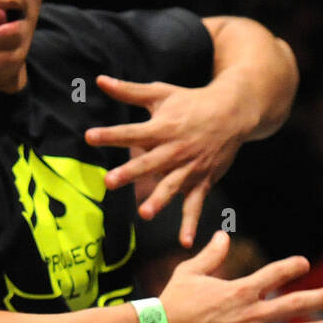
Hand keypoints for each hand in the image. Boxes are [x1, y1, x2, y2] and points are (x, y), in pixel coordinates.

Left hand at [85, 75, 252, 246]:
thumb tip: (99, 80)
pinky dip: (191, 224)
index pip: (132, 132)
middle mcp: (175, 150)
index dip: (111, 135)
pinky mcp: (202, 181)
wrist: (233, 112)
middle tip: (110, 181)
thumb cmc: (191, 102)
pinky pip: (195, 205)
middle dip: (130, 172)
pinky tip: (185, 242)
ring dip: (159, 200)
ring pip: (172, 186)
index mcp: (162, 128)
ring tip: (144, 213)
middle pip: (149, 162)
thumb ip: (129, 91)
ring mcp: (190, 168)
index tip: (90, 137)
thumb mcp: (160, 92)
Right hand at [162, 229, 322, 322]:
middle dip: (317, 299)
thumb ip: (211, 255)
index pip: (273, 274)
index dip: (291, 267)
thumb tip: (223, 235)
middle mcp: (248, 316)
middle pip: (291, 306)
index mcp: (238, 291)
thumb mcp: (189, 272)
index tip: (304, 264)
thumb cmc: (172, 303)